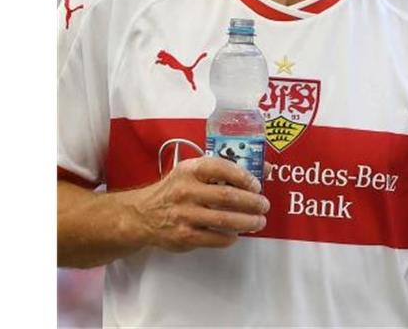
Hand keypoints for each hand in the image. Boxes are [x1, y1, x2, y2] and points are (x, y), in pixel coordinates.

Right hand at [131, 155, 269, 252]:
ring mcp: (184, 215)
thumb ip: (225, 170)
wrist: (142, 215)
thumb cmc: (176, 190)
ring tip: (259, 222)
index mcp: (191, 170)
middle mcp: (186, 191)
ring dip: (248, 222)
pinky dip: (230, 237)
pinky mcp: (184, 236)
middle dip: (252, 202)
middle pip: (227, 196)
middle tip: (264, 205)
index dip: (244, 177)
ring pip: (224, 219)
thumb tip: (264, 168)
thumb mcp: (193, 172)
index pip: (222, 168)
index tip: (257, 185)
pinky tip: (236, 234)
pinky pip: (215, 238)